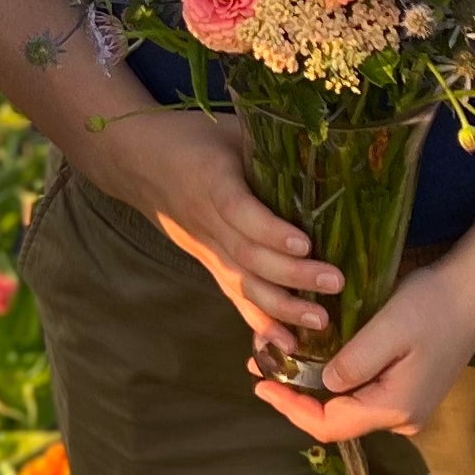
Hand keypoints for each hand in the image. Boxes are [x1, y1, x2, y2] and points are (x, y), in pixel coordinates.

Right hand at [80, 107, 343, 347]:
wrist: (139, 162)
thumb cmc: (193, 138)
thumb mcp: (231, 127)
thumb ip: (271, 138)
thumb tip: (332, 140)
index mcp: (213, 182)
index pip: (241, 212)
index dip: (271, 231)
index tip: (305, 244)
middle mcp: (209, 223)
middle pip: (249, 256)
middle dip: (293, 276)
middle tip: (335, 283)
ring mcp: (209, 250)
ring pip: (244, 285)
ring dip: (282, 309)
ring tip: (320, 323)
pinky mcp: (211, 265)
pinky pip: (236, 298)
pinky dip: (260, 324)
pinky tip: (287, 347)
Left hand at [254, 260, 474, 446]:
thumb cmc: (433, 306)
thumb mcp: (389, 327)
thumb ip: (355, 361)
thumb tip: (324, 384)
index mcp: (395, 408)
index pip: (329, 424)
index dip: (290, 407)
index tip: (260, 382)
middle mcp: (401, 418)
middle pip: (336, 419)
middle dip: (296, 396)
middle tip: (261, 367)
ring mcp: (407, 407)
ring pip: (347, 407)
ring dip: (311, 388)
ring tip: (279, 361)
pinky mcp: (408, 390)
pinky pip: (361, 394)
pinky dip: (333, 379)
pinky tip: (314, 358)